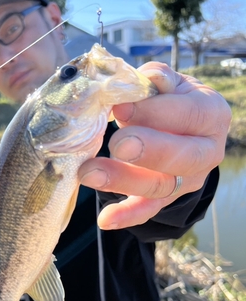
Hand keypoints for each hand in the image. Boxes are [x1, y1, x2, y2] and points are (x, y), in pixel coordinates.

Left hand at [78, 63, 231, 229]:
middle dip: (148, 150)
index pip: (189, 114)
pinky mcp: (167, 198)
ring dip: (123, 180)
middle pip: (182, 157)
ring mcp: (188, 180)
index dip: (156, 111)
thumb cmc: (170, 100)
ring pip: (160, 186)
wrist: (178, 129)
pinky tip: (105, 219)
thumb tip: (141, 81)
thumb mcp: (167, 84)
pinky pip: (148, 209)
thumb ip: (155, 80)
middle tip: (117, 142)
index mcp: (211, 115)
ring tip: (89, 173)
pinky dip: (127, 215)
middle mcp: (207, 152)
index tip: (121, 106)